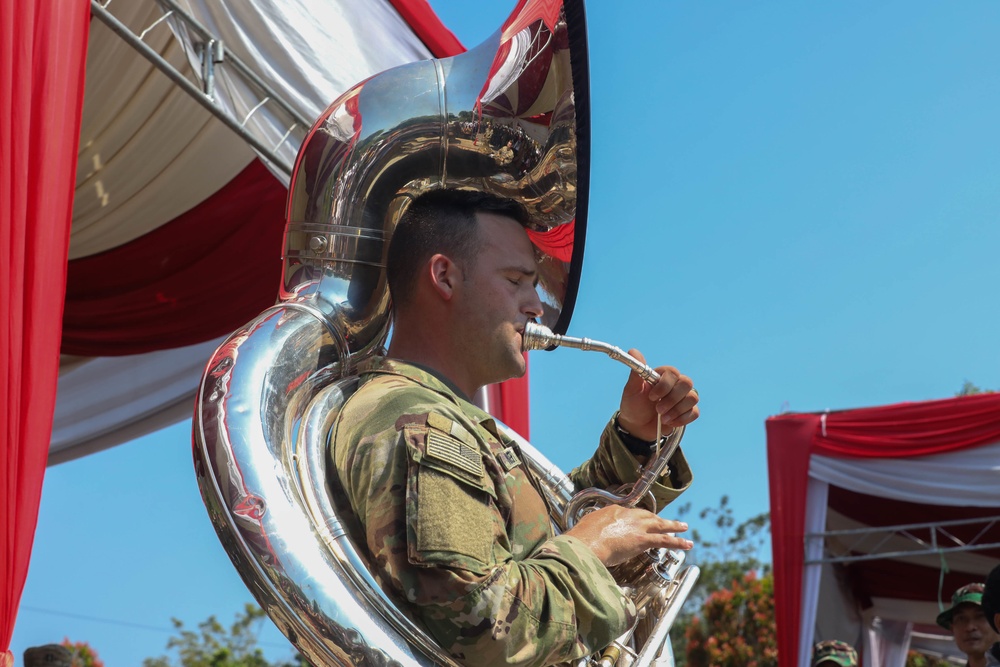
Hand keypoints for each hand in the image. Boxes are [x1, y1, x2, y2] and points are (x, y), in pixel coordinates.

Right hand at [564, 505, 691, 566]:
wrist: (585, 543)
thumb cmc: (581, 539)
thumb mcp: (585, 528)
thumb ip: (591, 530)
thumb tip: (589, 536)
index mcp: (613, 511)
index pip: (629, 513)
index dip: (636, 518)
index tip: (640, 521)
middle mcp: (627, 515)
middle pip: (647, 515)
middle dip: (658, 518)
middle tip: (667, 521)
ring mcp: (636, 527)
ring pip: (660, 524)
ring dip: (673, 526)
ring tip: (684, 527)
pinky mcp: (642, 540)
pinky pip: (664, 540)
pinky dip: (677, 542)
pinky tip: (687, 544)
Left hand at [617, 349, 698, 442]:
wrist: (637, 427)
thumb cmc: (633, 405)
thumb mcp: (632, 390)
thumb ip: (636, 372)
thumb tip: (633, 351)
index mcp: (663, 376)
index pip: (673, 373)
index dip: (665, 386)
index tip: (652, 397)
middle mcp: (676, 384)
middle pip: (687, 383)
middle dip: (672, 399)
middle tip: (658, 409)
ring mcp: (683, 398)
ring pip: (693, 398)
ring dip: (676, 410)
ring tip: (662, 417)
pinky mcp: (687, 412)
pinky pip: (695, 412)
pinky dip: (682, 419)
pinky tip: (669, 422)